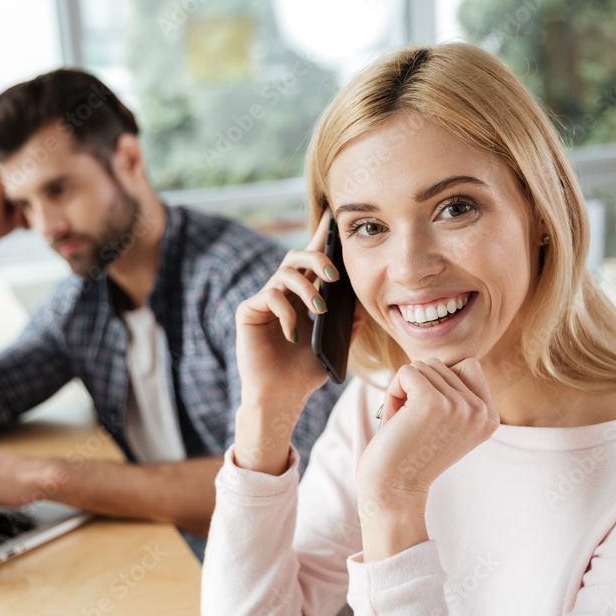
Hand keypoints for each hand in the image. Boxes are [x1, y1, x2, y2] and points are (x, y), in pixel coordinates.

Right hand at [232, 211, 344, 472]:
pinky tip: (293, 334)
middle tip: (335, 275)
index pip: (313, 259)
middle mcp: (282, 291)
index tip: (334, 217)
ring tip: (319, 310)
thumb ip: (350, 322)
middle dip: (318, 259)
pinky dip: (286, 312)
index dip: (321, 236)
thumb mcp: (336, 345)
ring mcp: (264, 299)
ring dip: (306, 288)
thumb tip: (367, 301)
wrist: (282, 398)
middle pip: (297, 256)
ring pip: (284, 273)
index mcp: (302, 294)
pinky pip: (269, 297)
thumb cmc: (306, 372)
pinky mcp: (248, 311)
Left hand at [356, 358, 499, 509]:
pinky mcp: (432, 402)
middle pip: (441, 365)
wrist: (394, 491)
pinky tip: (395, 419)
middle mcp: (481, 411)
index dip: (439, 385)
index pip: (467, 366)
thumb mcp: (448, 421)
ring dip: (404, 391)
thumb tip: (449, 360)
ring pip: (422, 366)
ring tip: (405, 425)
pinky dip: (392, 391)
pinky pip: (405, 372)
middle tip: (413, 425)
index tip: (431, 420)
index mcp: (490, 417)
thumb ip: (456, 392)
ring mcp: (459, 406)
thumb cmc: (411, 453)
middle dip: (418, 388)